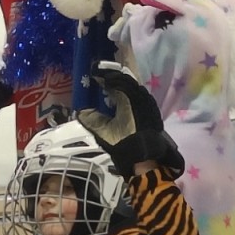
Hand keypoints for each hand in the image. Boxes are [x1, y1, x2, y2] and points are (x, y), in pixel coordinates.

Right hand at [77, 61, 183, 178]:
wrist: (145, 160)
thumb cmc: (124, 144)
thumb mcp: (103, 132)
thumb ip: (90, 120)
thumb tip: (81, 111)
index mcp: (129, 100)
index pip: (117, 81)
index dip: (105, 76)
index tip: (95, 75)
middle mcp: (141, 99)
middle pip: (128, 81)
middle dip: (114, 79)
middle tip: (103, 79)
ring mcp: (150, 106)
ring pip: (136, 88)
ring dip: (124, 85)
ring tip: (112, 87)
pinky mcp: (153, 113)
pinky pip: (142, 96)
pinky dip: (132, 94)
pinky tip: (124, 99)